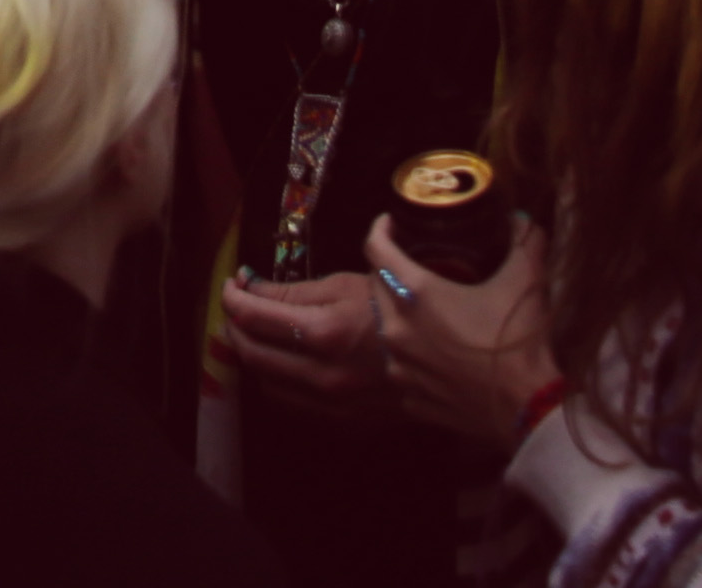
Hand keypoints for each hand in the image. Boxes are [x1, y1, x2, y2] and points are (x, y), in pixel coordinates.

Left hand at [220, 266, 406, 417]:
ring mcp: (334, 403)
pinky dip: (279, 379)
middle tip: (237, 306)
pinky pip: (294, 403)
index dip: (234, 295)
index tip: (233, 282)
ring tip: (256, 332)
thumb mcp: (362, 280)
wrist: (468, 365)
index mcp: (325, 332)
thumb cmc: (420, 309)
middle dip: (236, 326)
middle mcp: (322, 374)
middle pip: (252, 353)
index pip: (254, 316)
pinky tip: (287, 361)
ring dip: (254, 355)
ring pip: (268, 383)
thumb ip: (304, 284)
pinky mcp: (346, 420)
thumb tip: (255, 282)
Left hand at [362, 213, 557, 448]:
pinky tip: (435, 352)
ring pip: (383, 328)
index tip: (392, 223)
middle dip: (389, 270)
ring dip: (398, 314)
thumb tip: (521, 218)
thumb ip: (523, 241)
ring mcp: (399, 368)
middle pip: (375, 286)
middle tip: (412, 263)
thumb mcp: (524, 281)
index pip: (376, 248)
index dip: (380, 229)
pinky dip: (412, 354)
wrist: (527, 409)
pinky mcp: (410, 397)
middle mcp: (396, 329)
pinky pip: (401, 366)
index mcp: (414, 293)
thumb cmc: (519, 341)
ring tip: (423, 309)